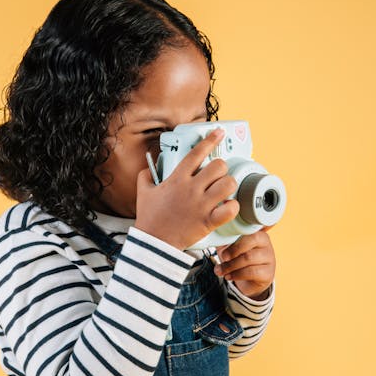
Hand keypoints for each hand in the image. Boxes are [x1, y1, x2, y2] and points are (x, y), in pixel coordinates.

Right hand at [135, 128, 239, 249]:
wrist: (154, 242)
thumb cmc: (149, 217)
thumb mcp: (143, 192)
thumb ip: (146, 175)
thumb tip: (149, 167)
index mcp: (177, 179)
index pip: (197, 153)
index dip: (210, 140)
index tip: (219, 132)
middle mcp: (191, 188)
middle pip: (218, 166)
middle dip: (220, 169)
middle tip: (216, 177)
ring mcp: (201, 205)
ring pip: (228, 184)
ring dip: (228, 185)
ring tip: (223, 191)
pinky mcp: (208, 221)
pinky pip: (231, 208)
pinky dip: (232, 207)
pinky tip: (227, 207)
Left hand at [214, 227, 275, 299]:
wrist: (247, 281)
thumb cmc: (237, 259)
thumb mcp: (229, 247)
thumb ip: (224, 239)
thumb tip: (213, 233)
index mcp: (257, 233)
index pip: (249, 229)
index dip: (235, 236)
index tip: (223, 247)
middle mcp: (266, 244)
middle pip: (252, 241)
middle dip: (233, 250)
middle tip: (223, 257)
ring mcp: (269, 259)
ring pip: (249, 258)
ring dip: (230, 265)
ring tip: (221, 271)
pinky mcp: (268, 273)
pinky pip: (251, 272)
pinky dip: (237, 275)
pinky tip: (229, 276)